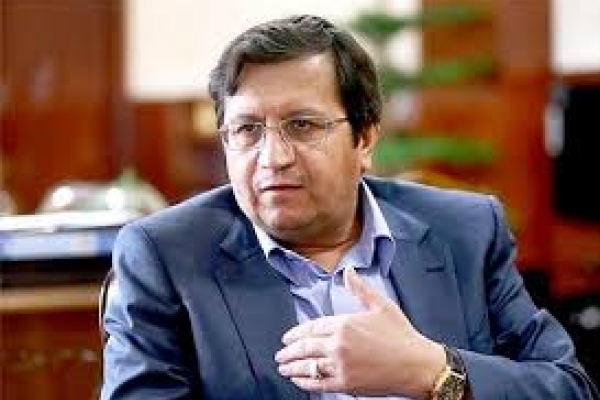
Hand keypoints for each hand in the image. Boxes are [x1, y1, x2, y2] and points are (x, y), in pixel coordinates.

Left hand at [275, 266, 444, 398]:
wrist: (417, 365)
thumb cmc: (402, 336)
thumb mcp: (381, 305)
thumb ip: (360, 289)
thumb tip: (348, 272)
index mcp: (345, 323)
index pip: (312, 328)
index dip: (296, 334)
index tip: (288, 338)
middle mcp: (339, 344)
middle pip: (305, 347)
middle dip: (289, 352)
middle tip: (281, 354)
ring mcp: (341, 365)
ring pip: (308, 366)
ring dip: (292, 367)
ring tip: (284, 368)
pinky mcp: (346, 384)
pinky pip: (318, 383)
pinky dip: (305, 382)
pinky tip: (299, 381)